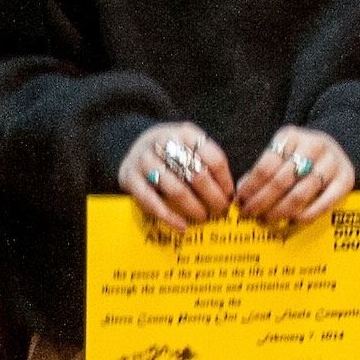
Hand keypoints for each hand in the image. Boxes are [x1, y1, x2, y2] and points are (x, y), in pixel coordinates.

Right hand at [118, 122, 234, 232]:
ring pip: (176, 188)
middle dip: (213, 197)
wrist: (134, 147)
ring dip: (193, 207)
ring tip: (203, 218)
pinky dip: (168, 217)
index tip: (230, 197)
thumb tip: (230, 195)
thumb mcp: (190, 146)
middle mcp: (164, 142)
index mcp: (185, 133)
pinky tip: (182, 226)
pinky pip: (151, 201)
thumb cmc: (171, 153)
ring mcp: (144, 159)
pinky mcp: (129, 177)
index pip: (214, 158)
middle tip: (220, 212)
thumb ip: (208, 163)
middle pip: (197, 174)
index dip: (225, 181)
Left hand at [235, 127, 354, 228]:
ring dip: (280, 211)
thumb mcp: (280, 154)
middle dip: (261, 202)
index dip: (250, 187)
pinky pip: (324, 203)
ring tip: (267, 220)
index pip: (266, 165)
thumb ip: (261, 172)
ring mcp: (332, 162)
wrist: (337, 147)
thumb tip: (241, 197)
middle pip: (281, 180)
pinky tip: (292, 221)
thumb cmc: (299, 156)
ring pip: (301, 193)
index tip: (239, 202)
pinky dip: (306, 215)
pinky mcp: (346, 179)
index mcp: (291, 136)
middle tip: (249, 215)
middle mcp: (313, 145)